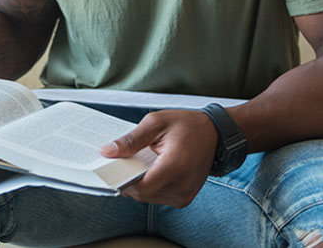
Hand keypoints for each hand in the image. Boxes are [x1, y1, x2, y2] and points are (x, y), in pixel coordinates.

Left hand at [100, 109, 218, 207]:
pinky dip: (151, 186)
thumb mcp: (156, 123)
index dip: (122, 180)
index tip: (112, 168)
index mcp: (174, 167)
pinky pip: (158, 197)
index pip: (140, 188)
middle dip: (129, 179)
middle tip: (127, 160)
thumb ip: (131, 140)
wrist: (215, 134)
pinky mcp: (184, 198)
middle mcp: (181, 187)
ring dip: (140, 183)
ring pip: (148, 198)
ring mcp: (184, 195)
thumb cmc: (187, 125)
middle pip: (142, 194)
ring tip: (143, 162)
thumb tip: (107, 151)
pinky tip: (152, 169)